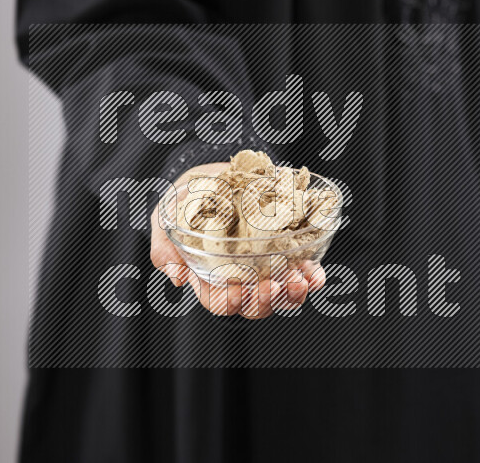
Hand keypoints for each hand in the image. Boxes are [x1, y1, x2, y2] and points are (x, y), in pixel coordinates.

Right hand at [149, 162, 325, 318]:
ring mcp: (264, 266)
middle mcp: (239, 276)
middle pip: (252, 305)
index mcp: (208, 275)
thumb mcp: (166, 216)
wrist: (216, 172)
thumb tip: (176, 275)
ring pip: (280, 295)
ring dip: (292, 293)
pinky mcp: (285, 251)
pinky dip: (310, 276)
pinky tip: (314, 272)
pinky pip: (300, 272)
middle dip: (264, 301)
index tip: (236, 291)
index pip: (218, 301)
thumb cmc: (186, 197)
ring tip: (299, 281)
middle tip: (271, 287)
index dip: (228, 302)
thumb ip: (165, 244)